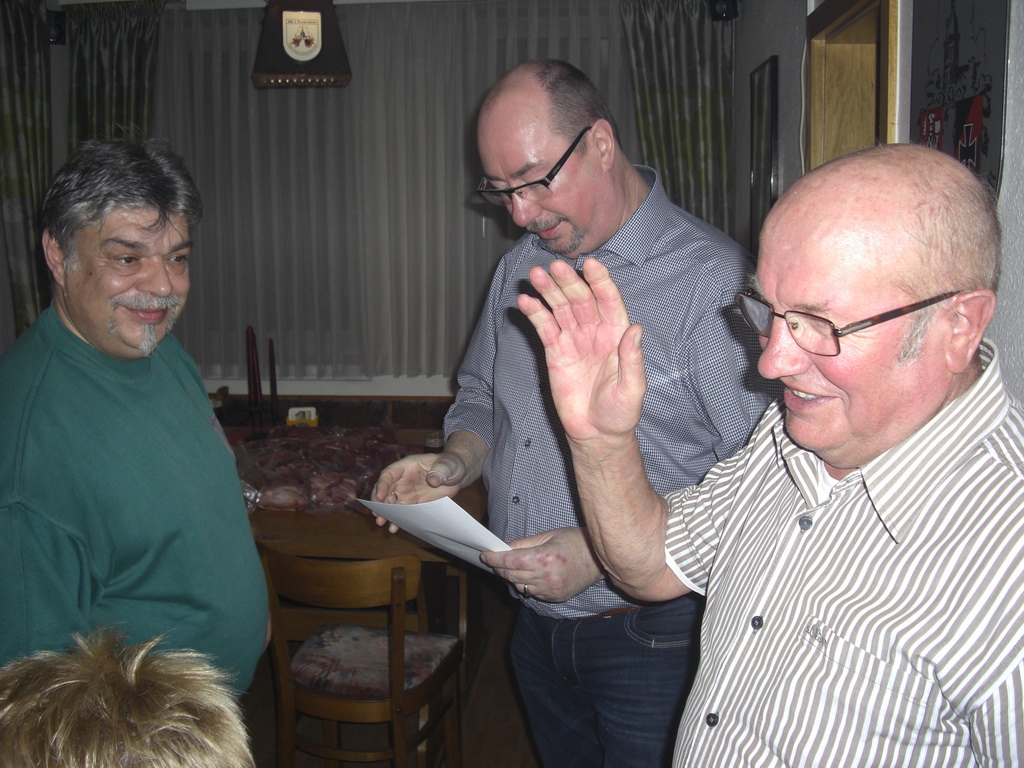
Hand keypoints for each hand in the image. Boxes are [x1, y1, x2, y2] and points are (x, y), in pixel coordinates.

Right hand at [371, 452, 468, 530]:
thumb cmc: (450, 465)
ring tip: (381, 523)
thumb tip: (433, 480)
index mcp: (406, 467)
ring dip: (384, 513)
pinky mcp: (412, 504)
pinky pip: (401, 512)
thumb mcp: (448, 464)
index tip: (381, 496)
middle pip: (385, 490)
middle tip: (377, 514)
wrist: (456, 476)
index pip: (389, 474)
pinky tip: (394, 528)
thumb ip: (441, 470)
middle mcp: (402, 480)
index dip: (383, 485)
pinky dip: (397, 520)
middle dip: (379, 502)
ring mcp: (406, 492)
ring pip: (390, 503)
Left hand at [480, 527, 602, 602]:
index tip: (485, 555)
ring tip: (511, 566)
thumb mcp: (548, 535)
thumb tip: (503, 548)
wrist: (599, 559)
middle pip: (511, 575)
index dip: (494, 559)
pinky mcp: (555, 597)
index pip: (510, 561)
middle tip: (494, 559)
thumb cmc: (575, 541)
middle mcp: (546, 577)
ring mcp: (551, 590)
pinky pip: (532, 593)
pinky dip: (526, 584)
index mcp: (544, 558)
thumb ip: (523, 544)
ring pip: (519, 586)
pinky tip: (528, 575)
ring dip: (512, 576)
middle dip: (500, 567)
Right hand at [517, 258, 646, 443]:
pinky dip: (535, 314)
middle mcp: (595, 332)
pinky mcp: (555, 353)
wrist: (596, 433)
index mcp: (617, 334)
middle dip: (568, 282)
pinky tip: (526, 301)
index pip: (609, 301)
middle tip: (555, 267)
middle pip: (581, 300)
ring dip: (548, 291)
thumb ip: (632, 359)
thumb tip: (635, 328)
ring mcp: (574, 340)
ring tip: (536, 275)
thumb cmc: (620, 412)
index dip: (600, 281)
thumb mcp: (633, 388)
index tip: (591, 264)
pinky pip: (545, 329)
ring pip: (560, 309)